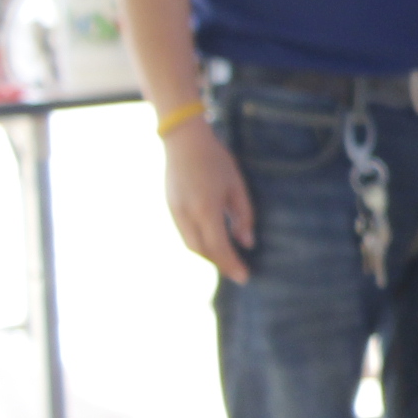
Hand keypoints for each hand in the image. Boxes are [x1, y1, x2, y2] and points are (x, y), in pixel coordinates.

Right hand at [162, 119, 256, 283]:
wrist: (184, 140)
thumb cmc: (216, 160)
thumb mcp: (237, 186)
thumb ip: (243, 216)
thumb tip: (247, 243)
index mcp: (206, 209)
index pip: (219, 247)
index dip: (231, 265)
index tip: (244, 277)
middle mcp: (187, 215)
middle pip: (202, 251)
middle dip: (220, 264)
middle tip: (238, 271)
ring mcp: (175, 211)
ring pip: (191, 244)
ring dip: (209, 255)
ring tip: (227, 258)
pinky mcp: (170, 207)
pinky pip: (185, 234)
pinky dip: (199, 243)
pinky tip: (212, 242)